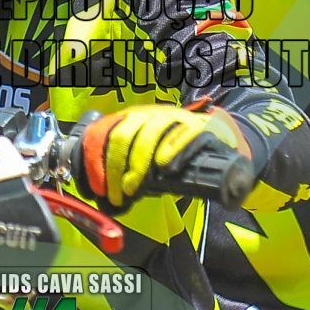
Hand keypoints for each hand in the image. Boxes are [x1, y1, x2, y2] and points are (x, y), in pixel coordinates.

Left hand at [77, 104, 244, 209]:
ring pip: (148, 136)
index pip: (103, 132)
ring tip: (133, 189)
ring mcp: (173, 117)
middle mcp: (149, 114)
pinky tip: (164, 168)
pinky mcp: (196, 125)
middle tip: (116, 194)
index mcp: (131, 119)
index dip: (95, 160)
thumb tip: (107, 195)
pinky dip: (170, 152)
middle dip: (114, 168)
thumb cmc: (174, 150)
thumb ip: (127, 168)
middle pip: (122, 135)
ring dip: (137, 166)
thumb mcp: (145, 154)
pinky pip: (181, 135)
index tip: (97, 187)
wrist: (214, 138)